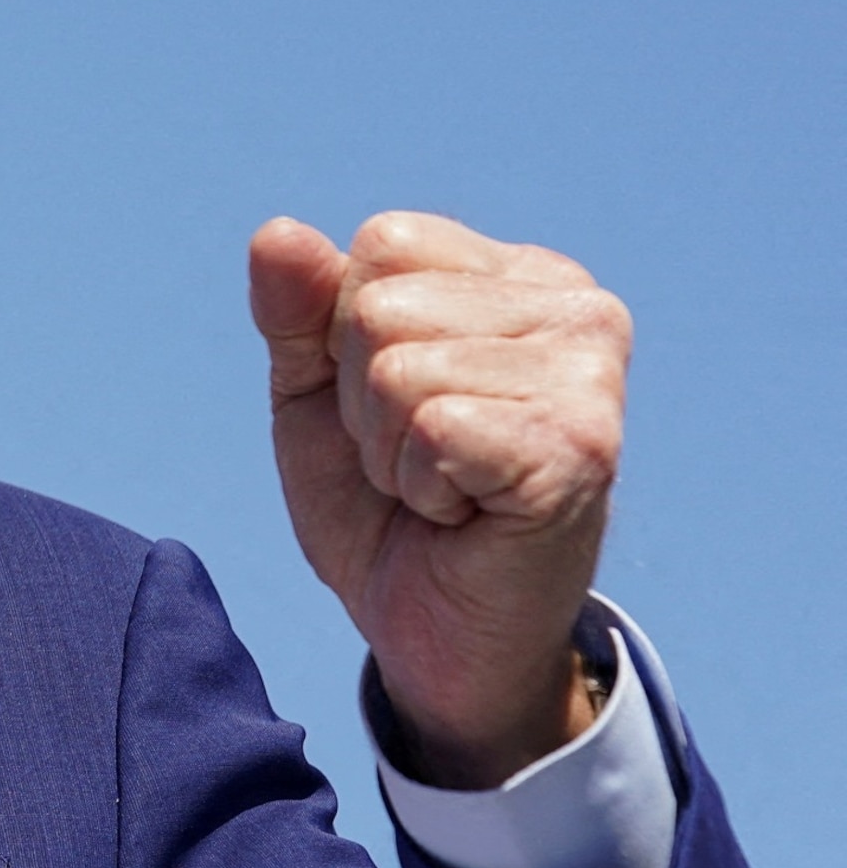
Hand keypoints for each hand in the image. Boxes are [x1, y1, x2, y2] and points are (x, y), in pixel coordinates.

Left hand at [249, 213, 626, 787]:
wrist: (428, 634)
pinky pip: (433, 426)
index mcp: (522, 276)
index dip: (347, 334)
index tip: (397, 405)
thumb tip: (278, 233)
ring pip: (397, 367)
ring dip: (392, 448)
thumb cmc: (383, 502)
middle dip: (365, 399)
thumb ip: (294, 307)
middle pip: (379, 306)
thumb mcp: (315, 389)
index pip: (384, 242)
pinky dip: (420, 482)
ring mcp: (590, 377)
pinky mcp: (581, 448)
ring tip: (444, 488)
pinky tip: (467, 513)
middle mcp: (579, 308)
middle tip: (421, 459)